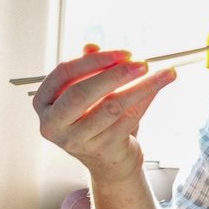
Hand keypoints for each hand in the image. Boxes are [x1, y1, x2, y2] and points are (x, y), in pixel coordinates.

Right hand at [34, 44, 175, 181]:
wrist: (110, 162)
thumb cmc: (95, 120)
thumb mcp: (89, 93)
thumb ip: (89, 69)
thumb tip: (92, 46)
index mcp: (44, 102)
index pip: (64, 73)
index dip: (95, 60)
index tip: (125, 53)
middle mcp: (54, 123)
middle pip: (82, 93)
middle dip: (116, 74)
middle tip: (142, 63)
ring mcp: (77, 140)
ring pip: (112, 107)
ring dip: (141, 87)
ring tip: (164, 74)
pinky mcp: (103, 149)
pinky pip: (128, 119)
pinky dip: (145, 100)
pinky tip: (157, 89)